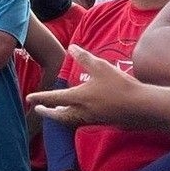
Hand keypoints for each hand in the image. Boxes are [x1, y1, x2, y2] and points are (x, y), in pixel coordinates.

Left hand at [28, 47, 148, 128]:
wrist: (141, 108)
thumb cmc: (120, 86)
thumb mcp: (101, 67)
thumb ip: (84, 58)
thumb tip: (71, 47)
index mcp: (78, 98)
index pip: (53, 98)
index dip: (40, 98)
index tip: (29, 99)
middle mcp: (82, 111)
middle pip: (58, 116)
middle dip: (47, 112)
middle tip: (38, 109)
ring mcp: (92, 119)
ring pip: (69, 121)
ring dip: (59, 117)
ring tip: (54, 112)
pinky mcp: (101, 123)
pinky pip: (80, 122)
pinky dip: (72, 118)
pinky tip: (76, 114)